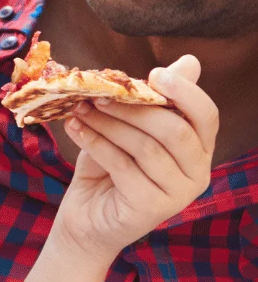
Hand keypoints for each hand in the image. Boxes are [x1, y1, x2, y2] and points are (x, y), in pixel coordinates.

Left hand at [56, 55, 215, 262]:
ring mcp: (177, 195)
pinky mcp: (151, 208)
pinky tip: (75, 129)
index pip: (206, 116)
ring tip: (80, 109)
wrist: (86, 219)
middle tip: (97, 94)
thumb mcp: (130, 127)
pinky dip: (96, 143)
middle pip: (174, 130)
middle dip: (134, 107)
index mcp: (199, 149)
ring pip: (146, 147)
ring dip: (109, 123)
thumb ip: (154, 99)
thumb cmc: (110, 168)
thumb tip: (190, 61)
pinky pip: (123, 166)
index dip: (185, 92)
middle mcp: (197, 174)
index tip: (154, 74)